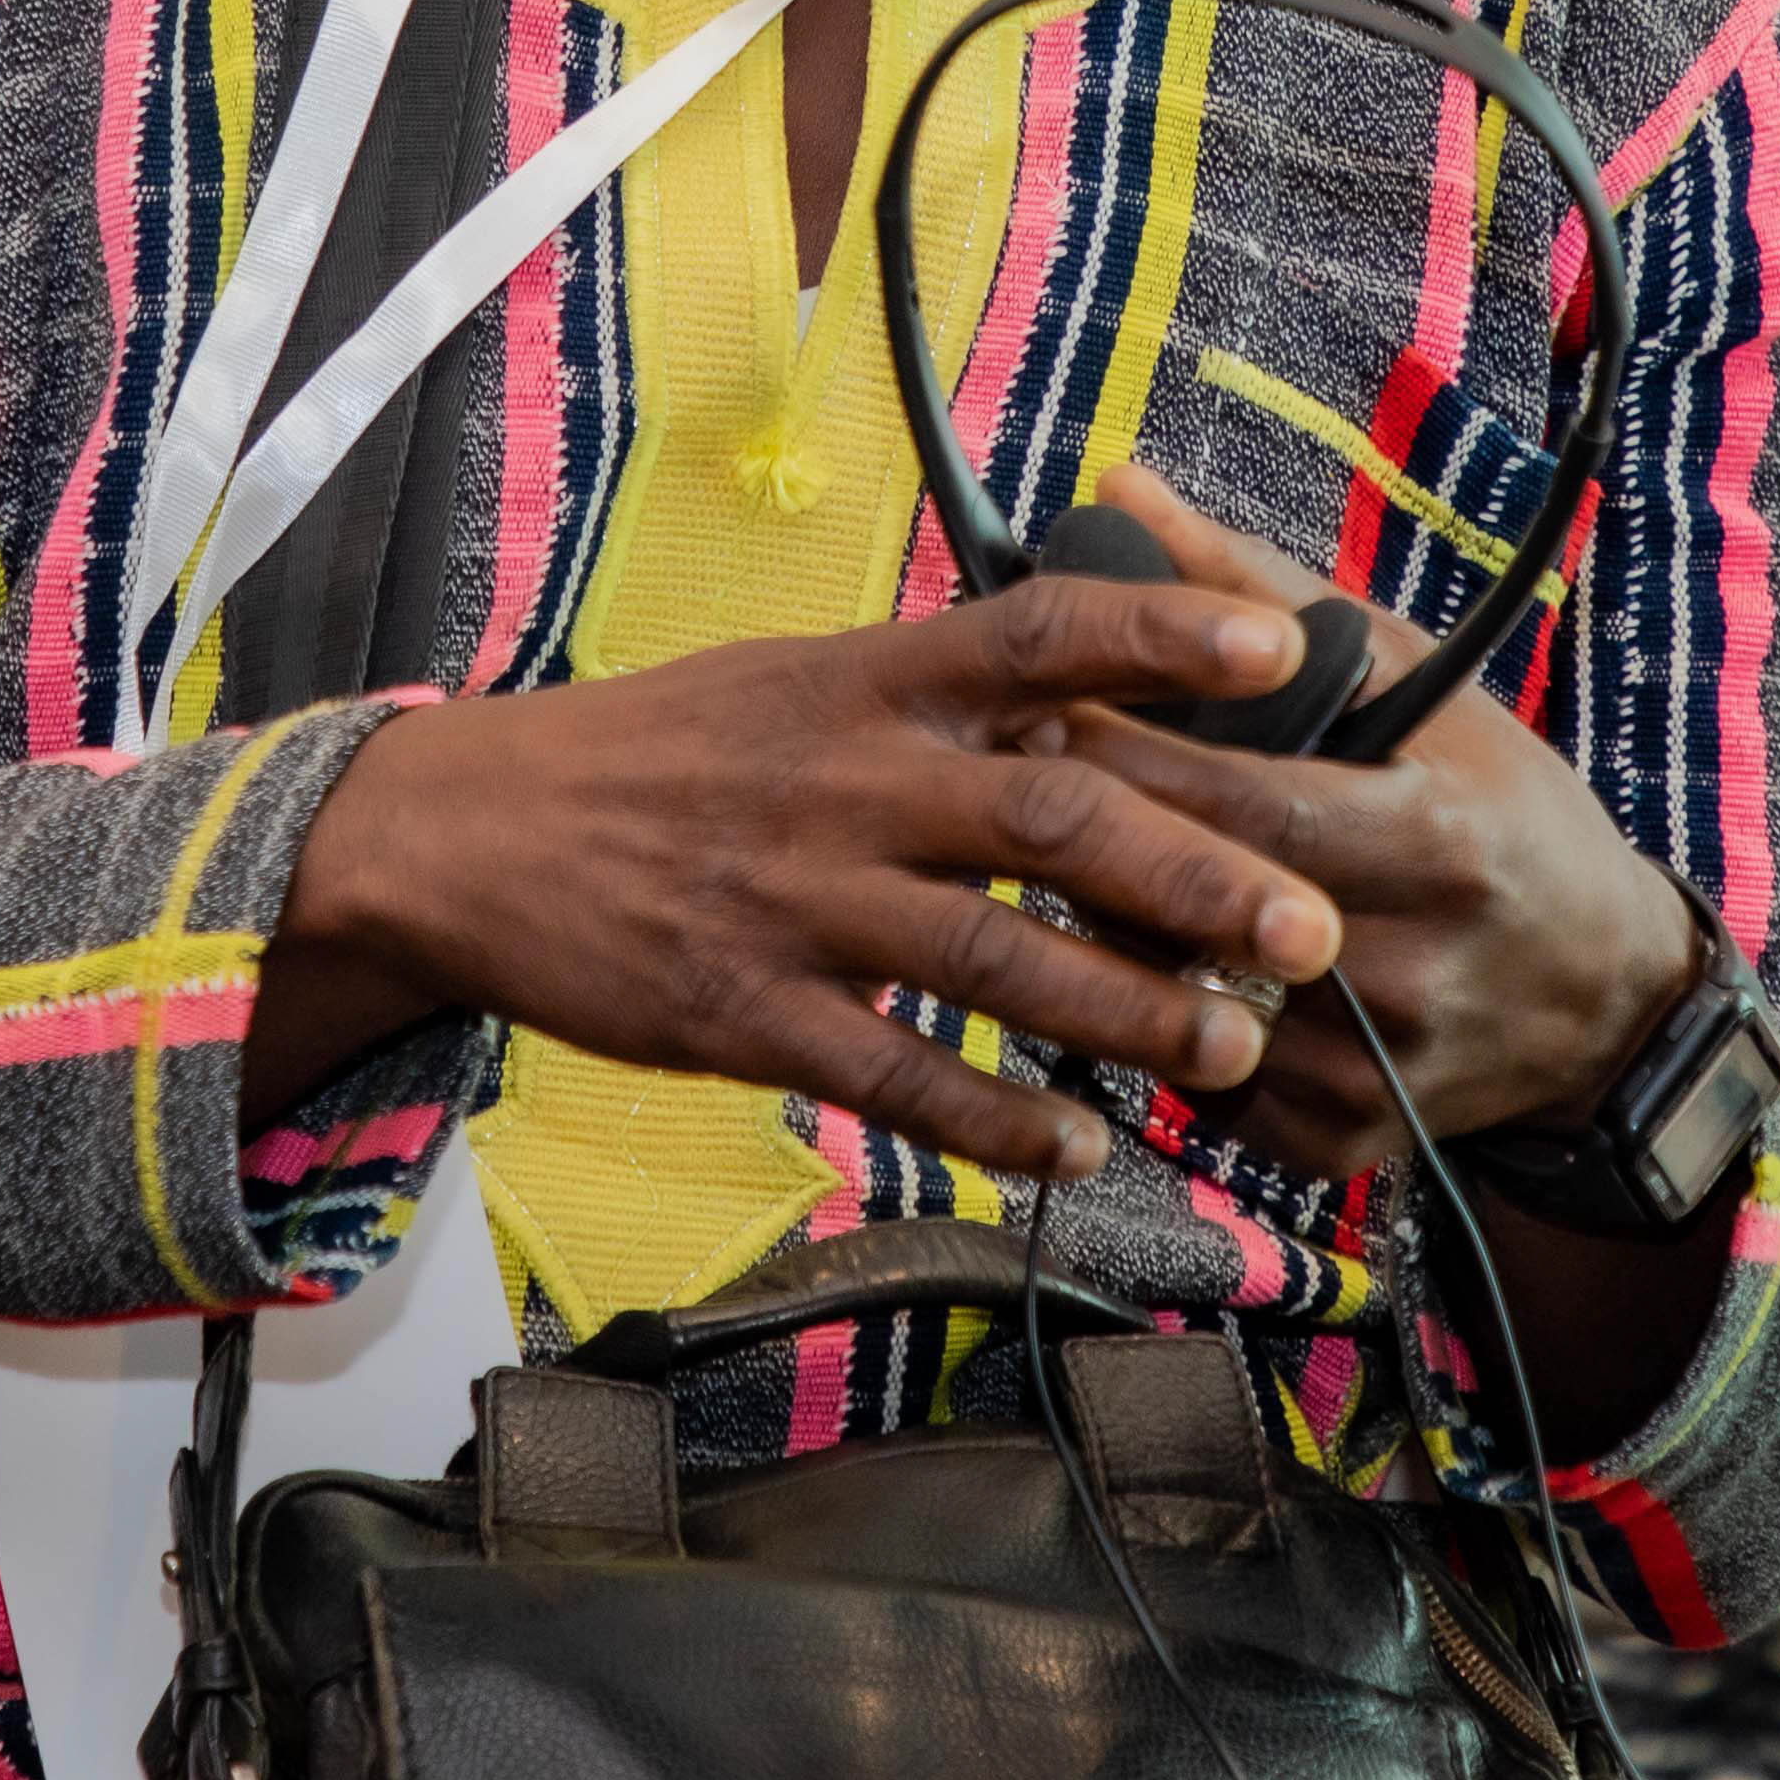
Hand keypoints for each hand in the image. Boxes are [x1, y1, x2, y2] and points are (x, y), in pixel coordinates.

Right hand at [259, 562, 1351, 1189]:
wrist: (467, 832)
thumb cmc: (659, 753)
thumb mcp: (793, 678)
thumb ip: (936, 695)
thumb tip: (1098, 693)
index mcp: (863, 679)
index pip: (1036, 631)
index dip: (1163, 631)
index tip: (1282, 646)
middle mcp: (843, 780)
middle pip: (1050, 817)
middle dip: (1196, 875)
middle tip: (1312, 928)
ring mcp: (794, 902)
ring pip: (992, 962)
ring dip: (1125, 1013)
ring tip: (1233, 1053)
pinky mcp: (742, 1014)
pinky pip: (893, 1076)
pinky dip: (995, 1118)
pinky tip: (1080, 1148)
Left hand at [1018, 469, 1707, 1190]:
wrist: (1602, 993)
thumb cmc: (1497, 808)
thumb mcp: (1415, 681)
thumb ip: (1255, 588)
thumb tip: (1116, 490)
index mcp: (1436, 839)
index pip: (1245, 800)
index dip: (1129, 757)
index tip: (1036, 708)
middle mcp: (1407, 966)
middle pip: (1198, 908)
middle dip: (1089, 841)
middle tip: (1006, 786)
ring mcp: (1373, 1071)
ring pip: (1178, 1005)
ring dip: (1105, 937)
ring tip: (1058, 870)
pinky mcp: (1344, 1146)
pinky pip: (1202, 1087)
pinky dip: (1157, 1026)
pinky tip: (1135, 969)